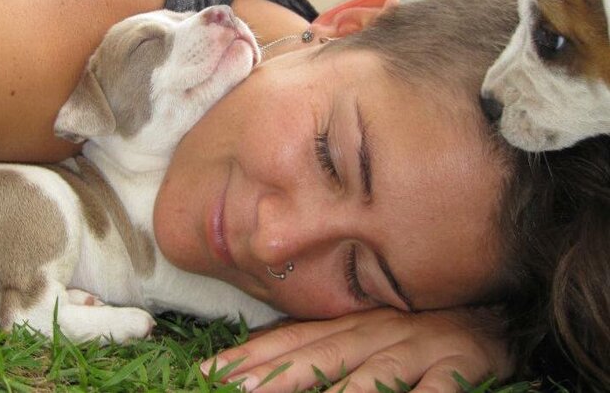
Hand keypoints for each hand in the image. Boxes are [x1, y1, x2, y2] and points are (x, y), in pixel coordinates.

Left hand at [200, 307, 512, 391]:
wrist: (491, 313)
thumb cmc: (420, 328)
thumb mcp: (369, 331)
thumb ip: (327, 344)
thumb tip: (269, 355)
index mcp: (352, 323)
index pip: (292, 339)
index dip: (249, 356)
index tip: (208, 372)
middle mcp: (377, 331)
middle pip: (320, 353)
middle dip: (276, 372)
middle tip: (236, 388)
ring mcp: (417, 346)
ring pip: (374, 369)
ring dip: (341, 389)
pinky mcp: (459, 364)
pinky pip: (439, 386)